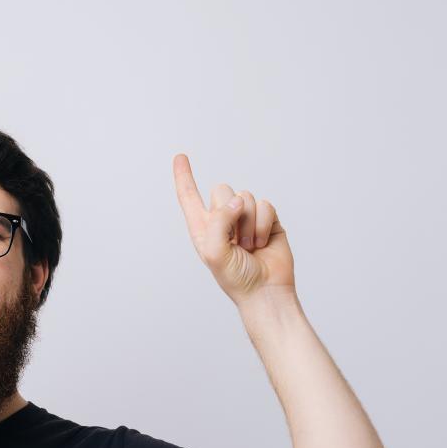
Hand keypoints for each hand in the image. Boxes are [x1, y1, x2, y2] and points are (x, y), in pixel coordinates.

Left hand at [172, 153, 295, 306]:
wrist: (265, 290)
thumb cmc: (235, 277)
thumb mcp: (214, 252)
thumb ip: (218, 222)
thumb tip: (237, 200)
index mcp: (203, 227)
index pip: (190, 196)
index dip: (184, 176)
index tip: (180, 157)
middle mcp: (222, 219)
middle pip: (222, 189)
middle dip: (230, 212)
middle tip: (235, 241)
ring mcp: (245, 218)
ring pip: (246, 196)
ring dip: (248, 224)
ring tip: (249, 246)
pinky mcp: (267, 219)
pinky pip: (265, 205)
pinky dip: (263, 224)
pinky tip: (262, 242)